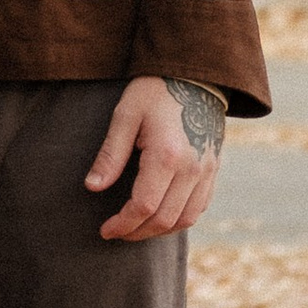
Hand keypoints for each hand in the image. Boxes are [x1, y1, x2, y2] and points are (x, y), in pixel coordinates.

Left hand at [87, 76, 225, 241]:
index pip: (143, 206)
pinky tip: (160, 216)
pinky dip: (180, 219)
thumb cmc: (154, 91)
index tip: (105, 230)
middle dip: (137, 232)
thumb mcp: (125, 116)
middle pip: (164, 219)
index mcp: (167, 155)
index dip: (122, 224)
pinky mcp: (214, 169)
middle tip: (116, 232)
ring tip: (136, 228)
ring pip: (186, 219)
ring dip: (159, 230)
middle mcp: (192, 168)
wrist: (194, 75)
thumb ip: (110, 154)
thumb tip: (92, 187)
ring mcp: (207, 170)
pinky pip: (200, 207)